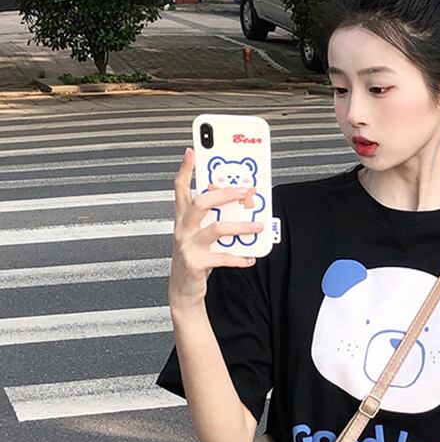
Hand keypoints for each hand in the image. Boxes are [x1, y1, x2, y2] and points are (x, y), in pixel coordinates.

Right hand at [168, 147, 264, 310]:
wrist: (183, 290)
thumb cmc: (195, 257)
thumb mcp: (201, 234)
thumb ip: (213, 218)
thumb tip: (239, 202)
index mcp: (182, 218)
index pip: (180, 188)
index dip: (185, 170)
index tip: (192, 152)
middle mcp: (182, 229)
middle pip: (199, 202)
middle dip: (223, 194)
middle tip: (244, 190)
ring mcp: (187, 245)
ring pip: (216, 228)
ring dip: (240, 226)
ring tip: (257, 226)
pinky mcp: (195, 263)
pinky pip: (222, 257)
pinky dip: (240, 257)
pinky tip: (251, 257)